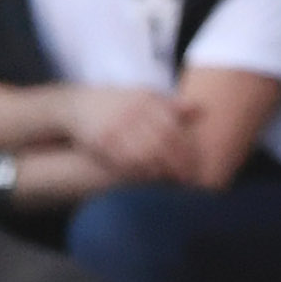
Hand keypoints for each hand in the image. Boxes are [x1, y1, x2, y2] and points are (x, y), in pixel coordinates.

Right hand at [69, 86, 197, 185]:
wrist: (77, 105)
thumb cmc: (117, 104)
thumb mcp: (144, 97)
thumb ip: (172, 106)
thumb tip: (203, 110)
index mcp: (147, 100)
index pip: (174, 127)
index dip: (186, 148)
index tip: (196, 165)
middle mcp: (133, 112)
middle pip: (163, 142)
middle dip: (176, 163)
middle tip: (188, 180)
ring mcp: (117, 126)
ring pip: (145, 153)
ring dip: (160, 171)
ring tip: (171, 184)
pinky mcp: (102, 141)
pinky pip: (124, 161)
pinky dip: (138, 173)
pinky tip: (148, 182)